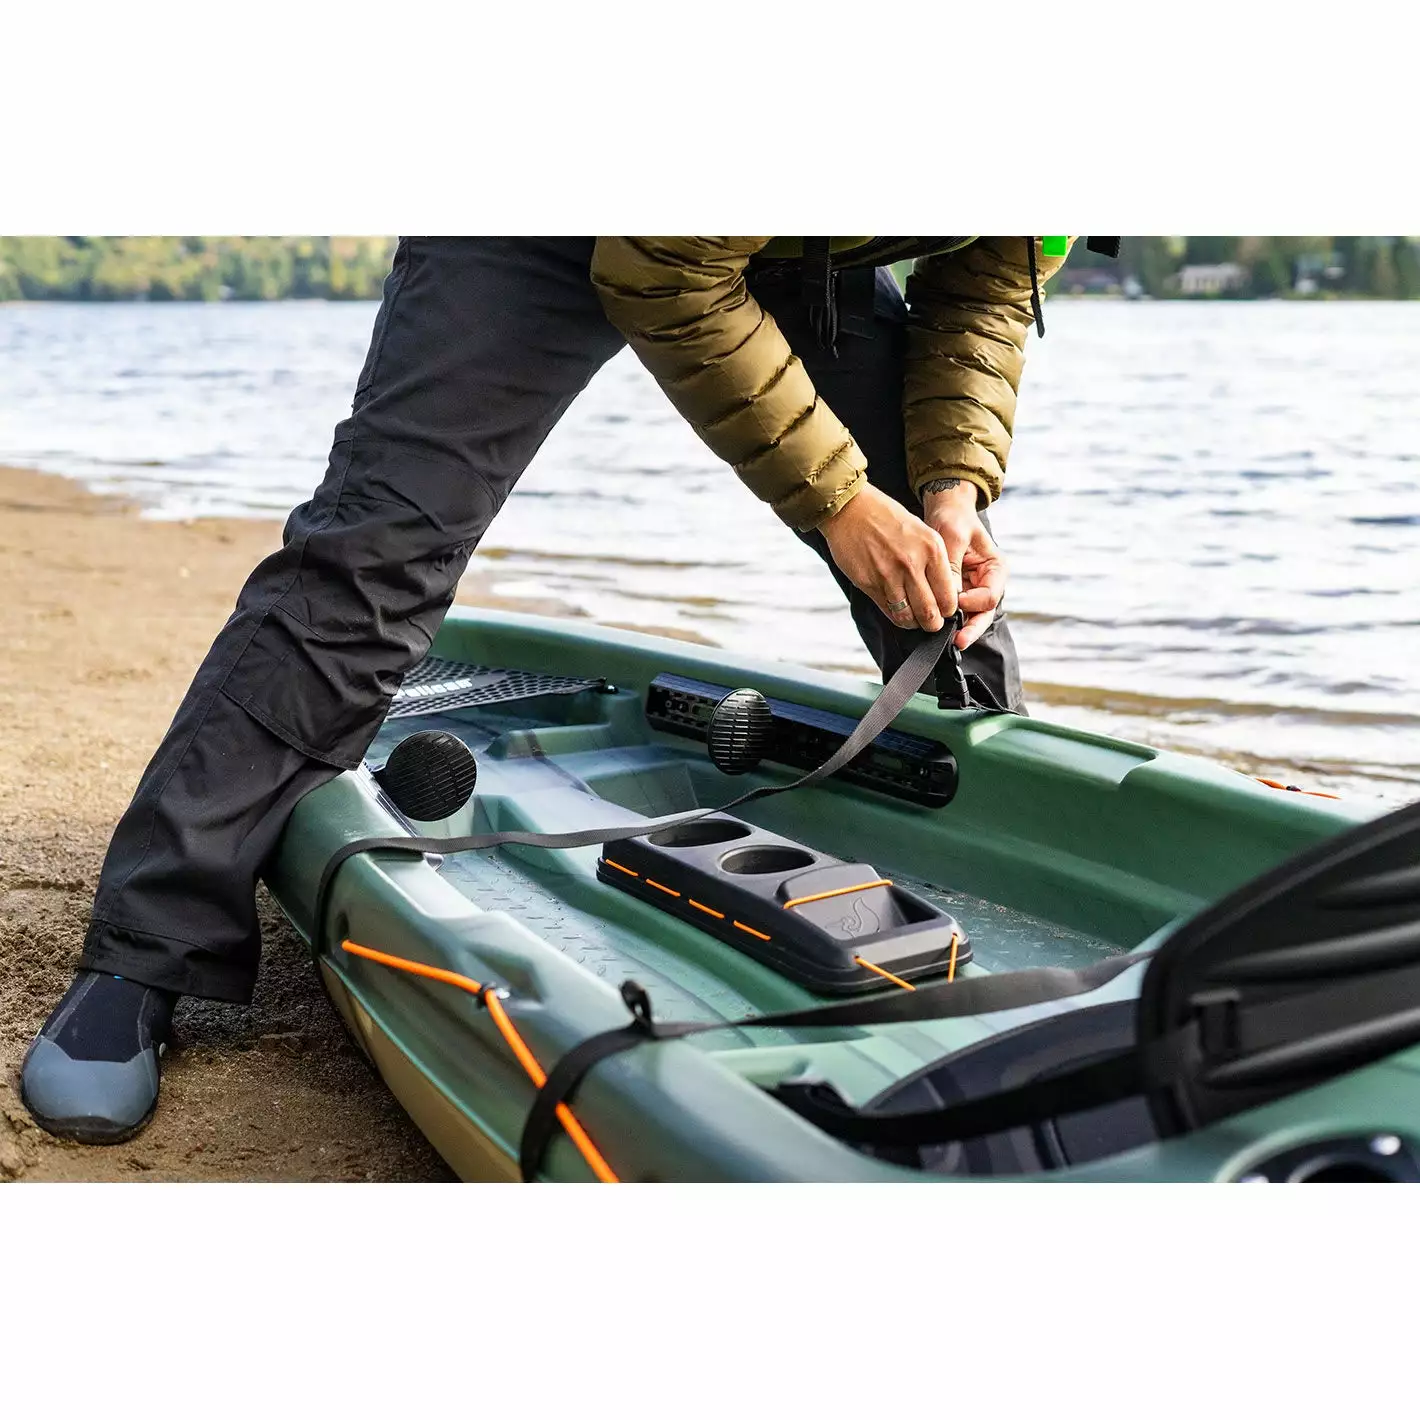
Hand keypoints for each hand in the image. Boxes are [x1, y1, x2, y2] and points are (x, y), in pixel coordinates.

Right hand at [818, 484, 956, 632]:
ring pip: (908, 617)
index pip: (949, 596)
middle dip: (933, 623)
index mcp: (932, 549)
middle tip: (931, 622)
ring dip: (913, 622)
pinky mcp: (869, 583)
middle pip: (930, 613)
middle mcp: (913, 564)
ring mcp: (889, 576)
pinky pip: (888, 610)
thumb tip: (943, 590)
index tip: (945, 610)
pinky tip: (898, 610)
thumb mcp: (921, 531)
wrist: (850, 509)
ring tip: (914, 618)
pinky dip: (895, 615)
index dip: (948, 610)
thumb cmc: (885, 517)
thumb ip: (933, 561)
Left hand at [919, 478, 1007, 649]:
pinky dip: (949, 621)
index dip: (974, 602)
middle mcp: (987, 583)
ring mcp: (973, 590)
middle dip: (972, 628)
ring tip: (948, 642)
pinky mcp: (958, 593)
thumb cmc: (953, 519)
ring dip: (961, 629)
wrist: (945, 512)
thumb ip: (953, 565)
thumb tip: (950, 595)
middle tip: (958, 641)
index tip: (956, 601)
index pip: (990, 595)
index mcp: (995, 568)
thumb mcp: (953, 536)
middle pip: (984, 613)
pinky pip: (956, 612)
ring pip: (971, 617)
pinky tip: (938, 629)